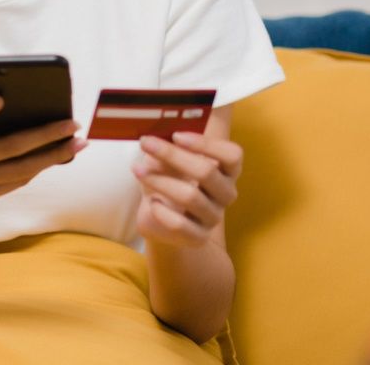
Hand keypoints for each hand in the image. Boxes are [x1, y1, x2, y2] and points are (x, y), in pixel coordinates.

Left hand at [132, 132, 242, 247]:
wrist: (158, 218)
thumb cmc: (166, 179)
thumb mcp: (166, 159)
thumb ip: (168, 146)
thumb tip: (155, 132)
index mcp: (225, 170)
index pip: (232, 155)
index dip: (207, 144)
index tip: (176, 135)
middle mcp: (225, 193)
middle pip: (207, 171)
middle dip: (172, 155)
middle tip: (145, 142)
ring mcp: (213, 217)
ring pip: (190, 196)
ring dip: (159, 180)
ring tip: (137, 169)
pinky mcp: (198, 237)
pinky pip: (180, 224)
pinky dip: (161, 211)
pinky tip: (152, 202)